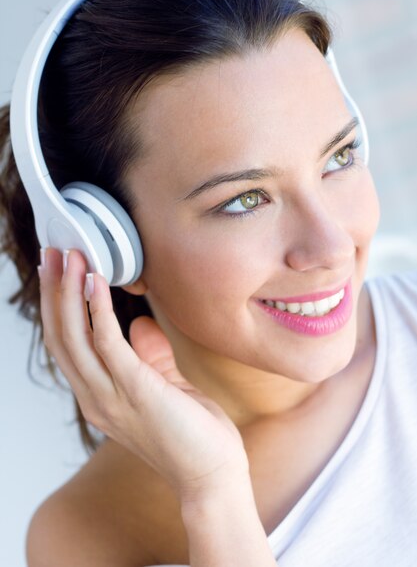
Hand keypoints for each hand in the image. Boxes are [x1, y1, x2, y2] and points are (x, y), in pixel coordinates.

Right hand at [37, 248, 248, 501]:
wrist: (212, 475)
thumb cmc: (192, 433)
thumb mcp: (165, 385)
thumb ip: (149, 356)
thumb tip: (139, 325)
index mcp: (98, 396)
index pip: (66, 346)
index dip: (58, 307)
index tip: (59, 272)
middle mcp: (94, 397)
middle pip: (60, 337)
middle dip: (54, 292)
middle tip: (54, 253)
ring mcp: (111, 397)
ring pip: (75, 337)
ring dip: (70, 293)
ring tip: (70, 257)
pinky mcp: (136, 391)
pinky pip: (108, 344)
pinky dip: (98, 311)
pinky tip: (96, 282)